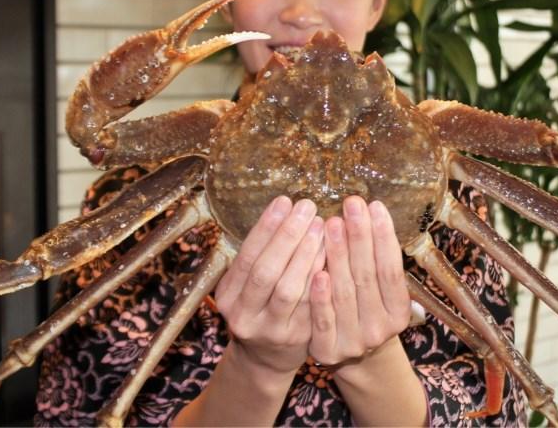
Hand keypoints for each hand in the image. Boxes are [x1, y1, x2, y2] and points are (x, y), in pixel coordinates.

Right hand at [214, 196, 324, 374]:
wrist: (266, 357)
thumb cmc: (261, 305)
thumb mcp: (248, 283)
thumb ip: (261, 254)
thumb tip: (286, 207)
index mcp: (228, 295)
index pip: (247, 256)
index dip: (266, 227)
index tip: (284, 200)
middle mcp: (244, 315)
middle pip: (266, 271)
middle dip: (287, 236)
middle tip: (307, 207)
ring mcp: (270, 330)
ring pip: (289, 289)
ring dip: (306, 254)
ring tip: (320, 225)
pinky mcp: (297, 339)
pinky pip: (310, 304)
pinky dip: (320, 276)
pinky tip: (330, 253)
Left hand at [308, 196, 409, 367]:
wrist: (349, 355)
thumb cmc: (362, 307)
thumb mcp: (378, 290)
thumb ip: (375, 260)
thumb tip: (367, 210)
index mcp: (399, 312)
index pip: (392, 269)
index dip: (384, 236)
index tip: (375, 205)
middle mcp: (381, 329)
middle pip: (368, 276)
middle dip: (360, 236)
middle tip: (352, 204)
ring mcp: (355, 341)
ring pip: (345, 293)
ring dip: (338, 255)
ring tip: (332, 223)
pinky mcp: (328, 351)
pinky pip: (323, 319)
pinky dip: (321, 296)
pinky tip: (317, 271)